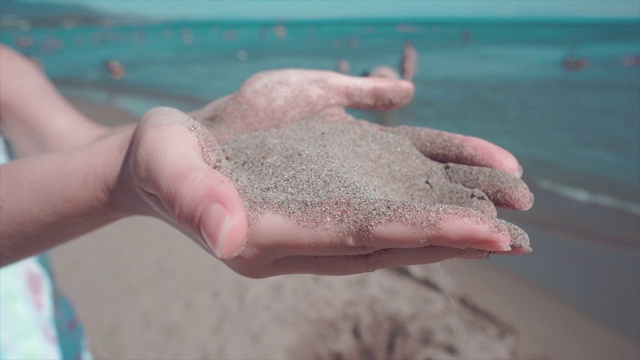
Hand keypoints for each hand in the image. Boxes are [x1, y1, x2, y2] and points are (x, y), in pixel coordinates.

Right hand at [115, 70, 531, 277]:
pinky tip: (465, 163)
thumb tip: (229, 235)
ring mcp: (321, 202)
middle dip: (452, 236)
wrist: (162, 153)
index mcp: (273, 239)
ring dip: (450, 209)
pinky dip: (426, 172)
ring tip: (510, 204)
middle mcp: (307, 229)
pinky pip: (385, 176)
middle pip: (391, 235)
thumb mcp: (166, 171)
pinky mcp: (328, 173)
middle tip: (516, 237)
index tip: (481, 235)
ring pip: (397, 209)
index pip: (358, 239)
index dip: (419, 236)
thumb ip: (196, 201)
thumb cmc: (159, 163)